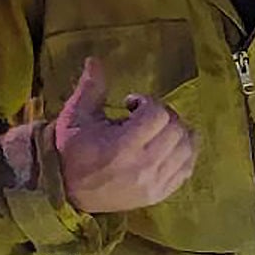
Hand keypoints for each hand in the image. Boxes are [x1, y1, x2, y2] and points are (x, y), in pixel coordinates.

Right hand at [51, 56, 197, 213]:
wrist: (67, 191)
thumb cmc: (71, 151)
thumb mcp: (76, 116)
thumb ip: (90, 88)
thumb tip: (95, 60)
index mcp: (122, 148)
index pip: (158, 115)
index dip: (148, 102)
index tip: (132, 104)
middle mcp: (143, 168)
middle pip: (176, 130)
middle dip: (165, 115)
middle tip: (146, 115)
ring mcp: (154, 184)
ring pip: (187, 149)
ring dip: (177, 132)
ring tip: (158, 130)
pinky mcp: (159, 194)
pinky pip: (187, 169)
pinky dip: (184, 153)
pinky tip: (167, 146)